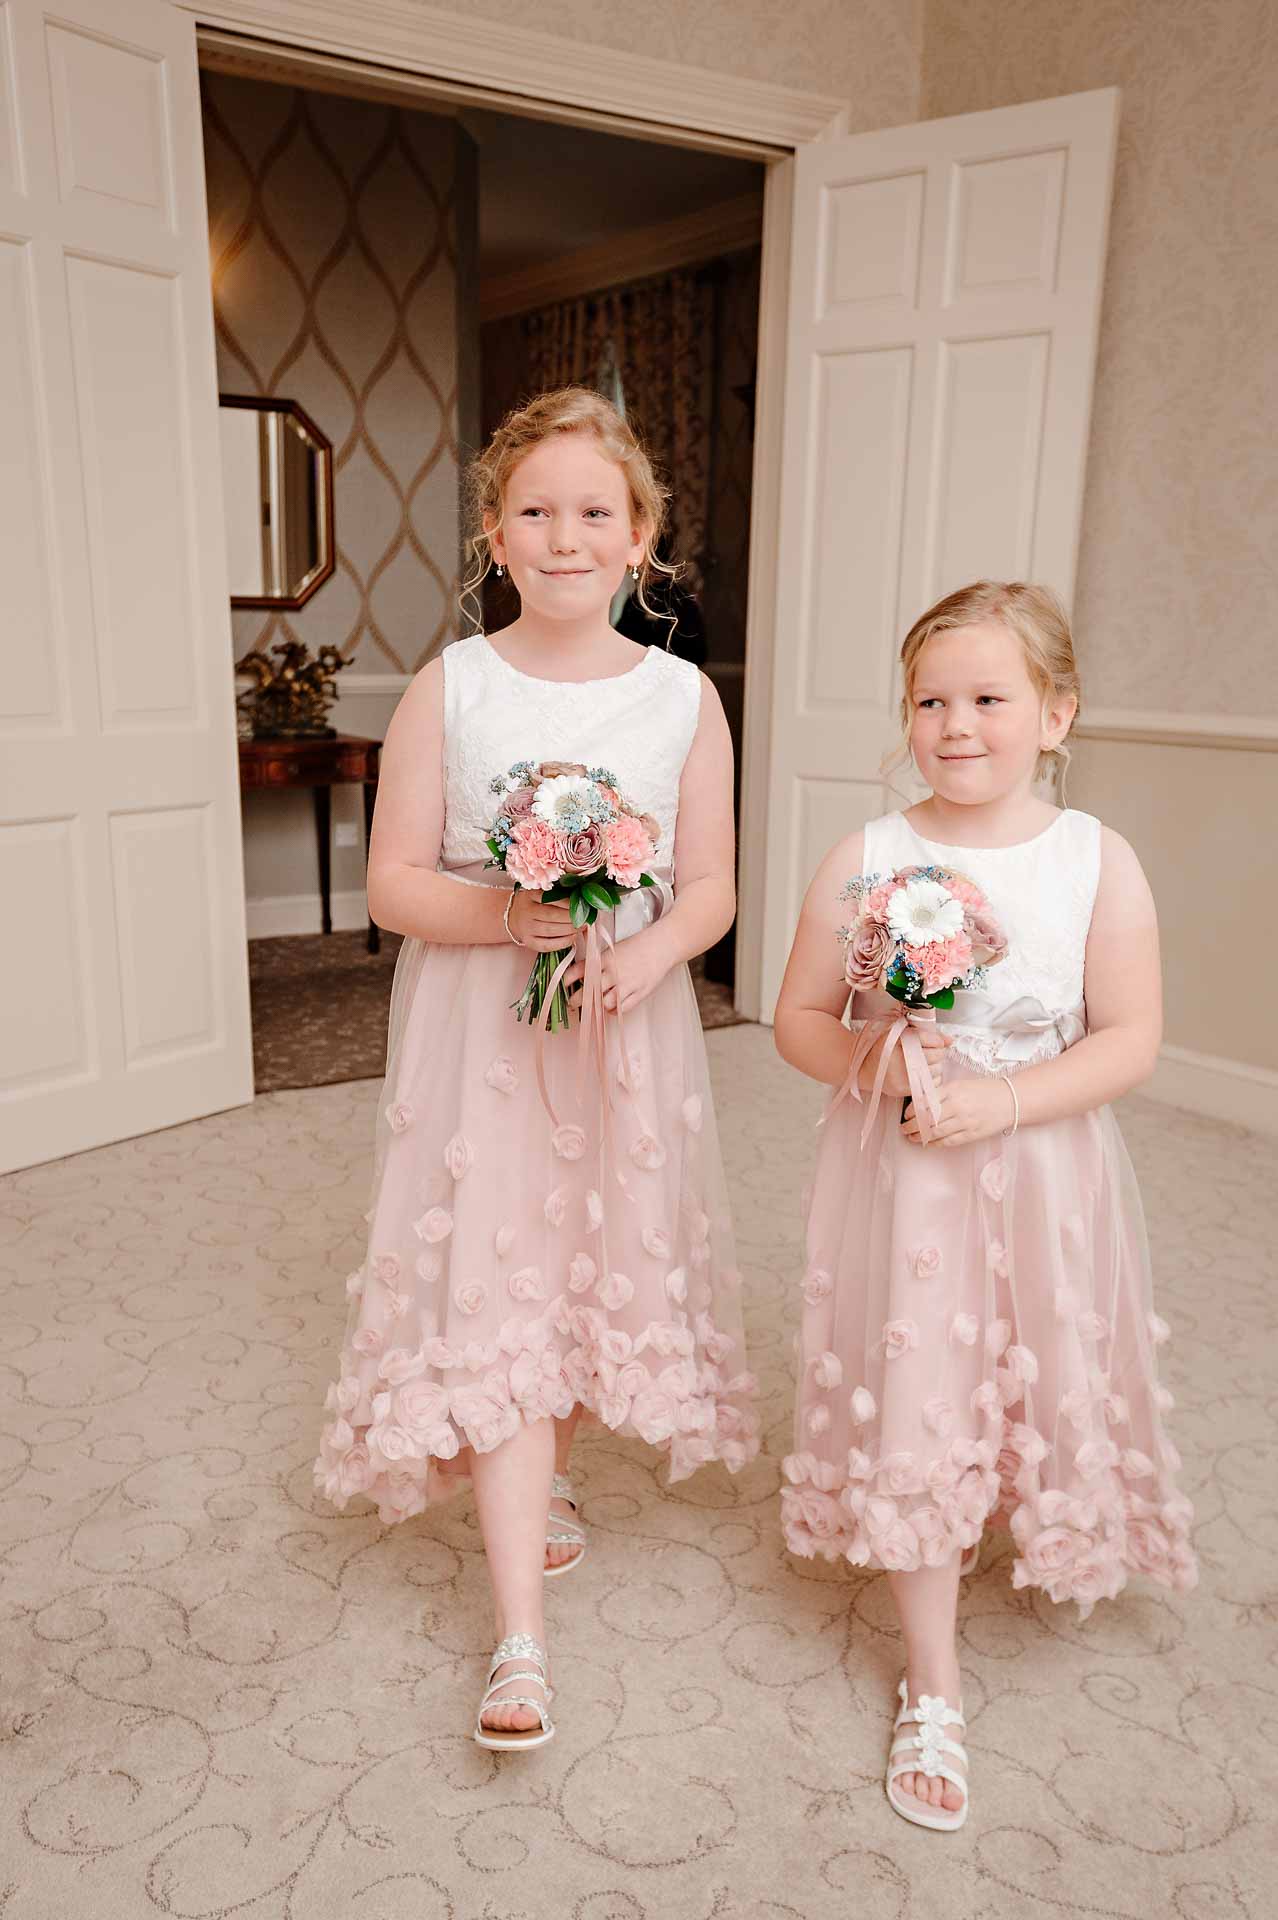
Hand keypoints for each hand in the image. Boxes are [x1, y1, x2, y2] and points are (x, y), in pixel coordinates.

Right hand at [505, 887, 574, 953]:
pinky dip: (562, 942)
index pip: (551, 898)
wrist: (513, 917)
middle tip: (584, 918)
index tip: (580, 904)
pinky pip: (548, 945)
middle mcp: (526, 912)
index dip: (568, 903)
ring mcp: (526, 928)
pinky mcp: (529, 942)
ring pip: (551, 930)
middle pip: (552, 915)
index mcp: (531, 895)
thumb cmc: (533, 903)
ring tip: (581, 927)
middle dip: (571, 918)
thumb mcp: (541, 892)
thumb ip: (558, 893)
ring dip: (570, 930)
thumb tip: (580, 898)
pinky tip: (572, 938)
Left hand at [564, 925, 674, 1015]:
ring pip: (603, 1004)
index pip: (578, 971)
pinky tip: (610, 1007)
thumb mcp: (613, 948)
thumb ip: (597, 960)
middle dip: (577, 1001)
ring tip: (593, 1007)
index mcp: (604, 959)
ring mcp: (626, 984)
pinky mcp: (638, 993)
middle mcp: (613, 972)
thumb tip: (581, 971)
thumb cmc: (637, 946)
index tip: (566, 985)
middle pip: (588, 992)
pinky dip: (612, 1011)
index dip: (568, 980)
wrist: (661, 946)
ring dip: (596, 1007)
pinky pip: (620, 1009)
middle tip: (573, 1003)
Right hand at [862, 1025, 949, 1096]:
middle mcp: (899, 1059)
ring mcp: (902, 1076)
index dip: (936, 1040)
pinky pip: (930, 1083)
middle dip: (938, 1052)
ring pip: (936, 1070)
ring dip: (935, 1065)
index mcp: (897, 1040)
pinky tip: (920, 1073)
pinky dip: (930, 1077)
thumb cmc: (883, 1047)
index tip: (934, 1041)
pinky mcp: (904, 1090)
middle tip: (929, 1052)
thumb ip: (926, 1033)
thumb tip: (950, 1040)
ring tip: (924, 1062)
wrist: (864, 1067)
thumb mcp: (900, 1032)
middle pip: (936, 1055)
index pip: (929, 1038)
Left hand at [902, 1073, 1016, 1146]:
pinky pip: (949, 1141)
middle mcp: (957, 1106)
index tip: (906, 1115)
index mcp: (952, 1090)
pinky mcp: (972, 1134)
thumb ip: (941, 1093)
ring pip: (935, 1132)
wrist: (1009, 1100)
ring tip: (912, 1137)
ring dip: (920, 1136)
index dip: (911, 1111)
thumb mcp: (960, 1084)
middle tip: (904, 1128)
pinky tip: (928, 1142)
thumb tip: (920, 1103)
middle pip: (927, 1119)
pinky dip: (935, 1143)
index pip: (925, 1101)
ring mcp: (965, 1121)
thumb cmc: (983, 1090)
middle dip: (911, 1126)